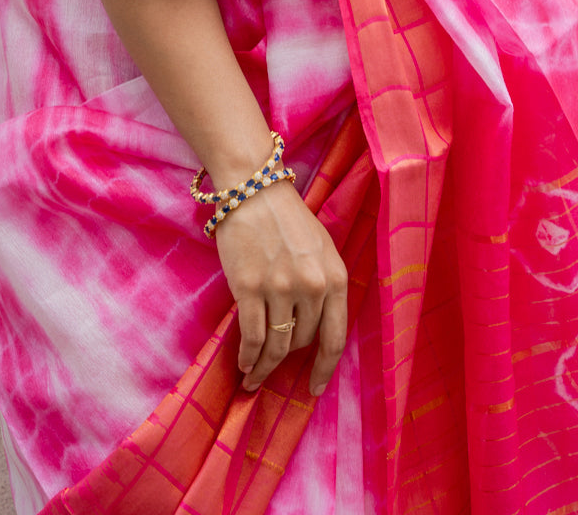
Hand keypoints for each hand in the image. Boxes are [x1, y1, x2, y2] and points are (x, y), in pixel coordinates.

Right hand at [214, 176, 348, 396]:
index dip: (324, 369)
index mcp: (334, 277)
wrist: (253, 189)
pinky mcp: (249, 287)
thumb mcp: (321, 249)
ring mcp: (280, 288)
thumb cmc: (287, 218)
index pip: (335, 338)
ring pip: (275, 345)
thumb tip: (314, 328)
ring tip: (253, 378)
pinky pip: (251, 335)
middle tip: (271, 365)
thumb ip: (323, 285)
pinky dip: (247, 355)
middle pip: (300, 342)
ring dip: (263, 367)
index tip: (314, 389)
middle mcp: (311, 286)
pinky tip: (243, 363)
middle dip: (286, 358)